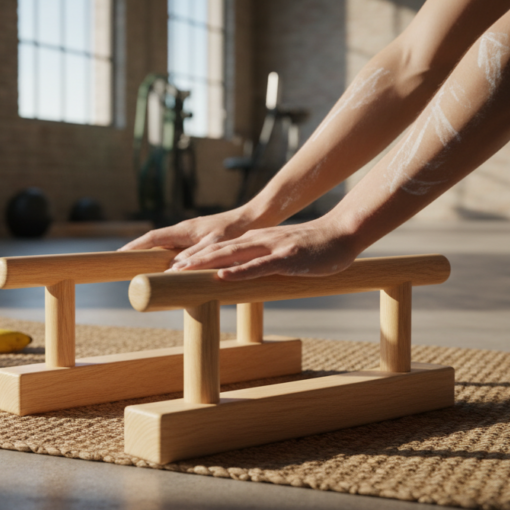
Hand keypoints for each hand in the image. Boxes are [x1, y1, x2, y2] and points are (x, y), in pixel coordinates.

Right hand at [119, 209, 254, 262]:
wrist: (254, 217)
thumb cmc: (236, 230)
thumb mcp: (215, 244)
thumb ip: (195, 256)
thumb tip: (172, 270)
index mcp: (184, 230)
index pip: (152, 238)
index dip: (135, 247)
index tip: (119, 255)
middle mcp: (185, 230)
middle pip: (155, 242)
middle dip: (139, 252)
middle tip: (124, 264)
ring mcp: (192, 234)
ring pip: (167, 246)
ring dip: (154, 255)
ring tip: (142, 269)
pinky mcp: (200, 238)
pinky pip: (179, 249)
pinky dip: (169, 258)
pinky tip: (172, 268)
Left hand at [167, 217, 360, 280]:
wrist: (343, 233)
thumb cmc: (314, 248)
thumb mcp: (282, 254)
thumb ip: (263, 261)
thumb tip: (245, 275)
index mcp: (255, 241)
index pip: (220, 249)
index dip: (196, 257)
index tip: (173, 267)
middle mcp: (258, 241)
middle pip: (218, 250)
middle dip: (191, 260)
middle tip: (166, 269)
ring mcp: (272, 248)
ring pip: (233, 255)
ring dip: (206, 263)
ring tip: (182, 270)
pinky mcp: (286, 258)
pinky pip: (259, 267)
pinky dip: (239, 272)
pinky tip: (222, 277)